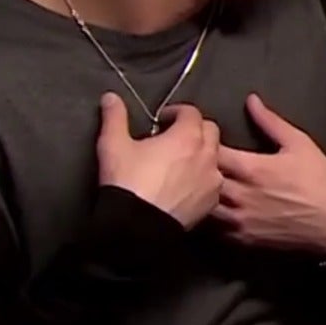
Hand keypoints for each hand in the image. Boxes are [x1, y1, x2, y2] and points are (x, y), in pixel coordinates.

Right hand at [96, 94, 221, 227]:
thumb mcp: (113, 145)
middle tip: (173, 137)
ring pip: (215, 157)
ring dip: (201, 154)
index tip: (163, 120)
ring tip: (180, 162)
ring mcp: (213, 180)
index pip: (191, 112)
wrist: (137, 226)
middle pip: (210, 131)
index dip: (177, 112)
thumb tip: (111, 97)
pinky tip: (185, 185)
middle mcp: (207, 155)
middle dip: (194, 129)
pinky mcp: (211, 202)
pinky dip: (203, 178)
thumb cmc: (127, 182)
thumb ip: (115, 117)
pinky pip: (213, 183)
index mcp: (188, 136)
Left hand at [212, 93, 325, 252]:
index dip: (204, 143)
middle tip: (197, 163)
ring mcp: (240, 220)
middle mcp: (242, 195)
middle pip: (202, 180)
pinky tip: (214, 210)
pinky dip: (211, 218)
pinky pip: (214, 230)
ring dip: (201, 196)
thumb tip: (250, 100)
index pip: (212, 152)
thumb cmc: (319, 180)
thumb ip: (271, 122)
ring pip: (203, 207)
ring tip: (201, 188)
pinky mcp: (243, 239)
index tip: (205, 140)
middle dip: (198, 170)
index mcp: (253, 168)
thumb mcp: (300, 144)